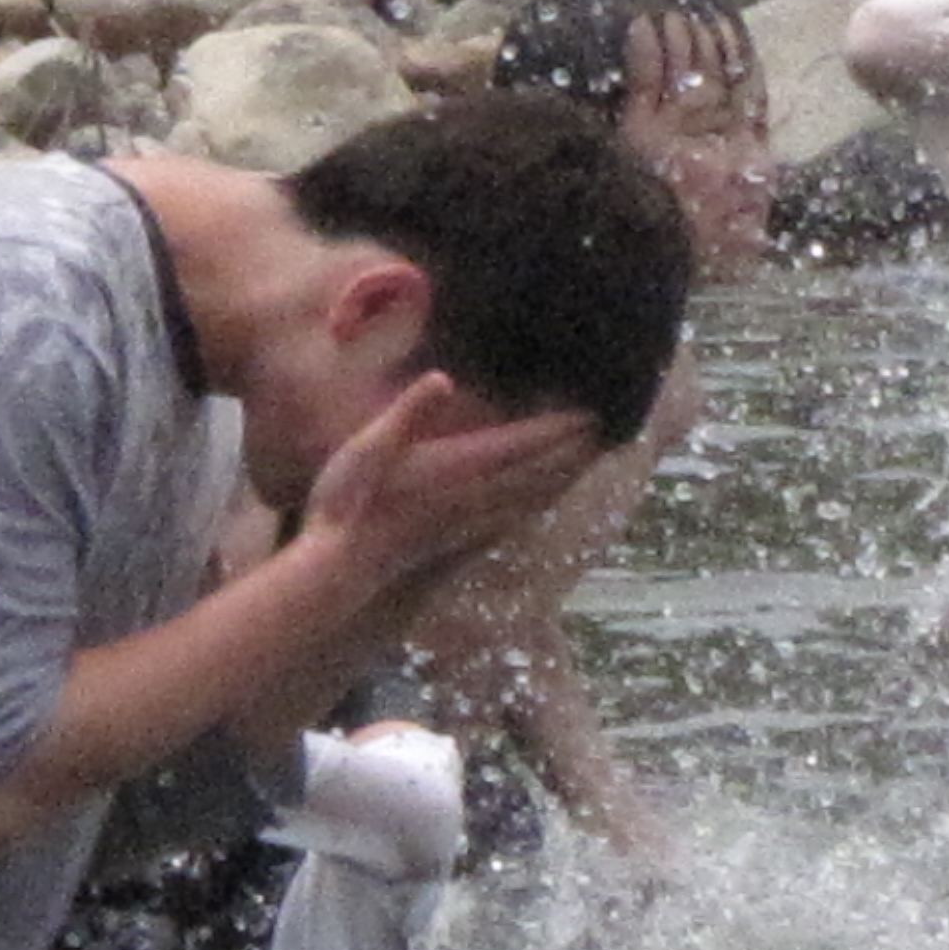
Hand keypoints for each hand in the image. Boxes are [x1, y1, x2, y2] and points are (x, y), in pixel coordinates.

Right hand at [305, 374, 601, 591]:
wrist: (339, 571)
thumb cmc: (348, 504)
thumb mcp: (369, 448)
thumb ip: (408, 413)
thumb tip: (442, 378)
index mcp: (459, 469)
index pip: (524, 446)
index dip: (560, 430)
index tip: (594, 415)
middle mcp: (475, 497)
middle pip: (540, 473)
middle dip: (575, 452)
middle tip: (609, 434)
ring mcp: (470, 524)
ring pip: (532, 499)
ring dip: (563, 479)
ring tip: (587, 463)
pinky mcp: (458, 543)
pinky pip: (511, 521)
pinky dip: (534, 508)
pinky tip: (538, 508)